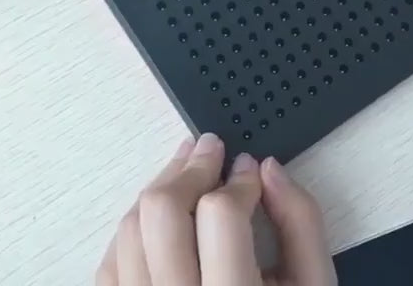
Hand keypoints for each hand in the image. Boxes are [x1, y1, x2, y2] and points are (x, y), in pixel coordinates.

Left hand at [96, 133, 336, 285]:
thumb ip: (302, 223)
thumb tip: (269, 170)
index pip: (220, 216)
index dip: (239, 179)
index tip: (250, 168)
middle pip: (161, 213)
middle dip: (190, 168)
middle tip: (211, 149)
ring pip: (129, 229)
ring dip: (160, 187)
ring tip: (187, 172)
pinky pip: (110, 262)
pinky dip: (134, 228)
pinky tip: (161, 217)